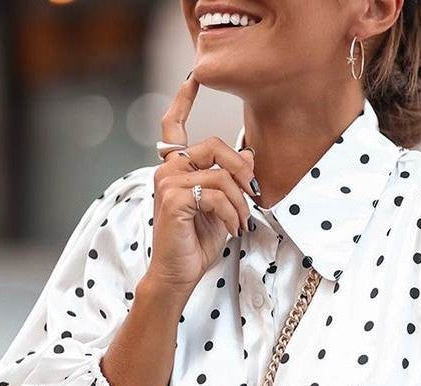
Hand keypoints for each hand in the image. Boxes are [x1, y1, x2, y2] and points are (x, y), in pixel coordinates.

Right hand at [148, 72, 260, 297]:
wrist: (179, 272)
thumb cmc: (197, 242)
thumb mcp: (221, 207)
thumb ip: (229, 182)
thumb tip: (250, 157)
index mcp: (176, 168)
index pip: (173, 126)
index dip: (183, 100)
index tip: (193, 78)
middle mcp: (168, 170)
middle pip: (215, 146)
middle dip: (242, 170)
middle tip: (253, 195)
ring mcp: (167, 182)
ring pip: (220, 174)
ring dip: (240, 201)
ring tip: (240, 222)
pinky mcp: (173, 199)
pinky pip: (216, 193)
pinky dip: (231, 212)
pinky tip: (232, 228)